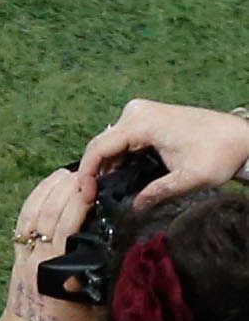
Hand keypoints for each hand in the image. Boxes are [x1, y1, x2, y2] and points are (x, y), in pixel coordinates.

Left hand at [0, 167, 101, 320]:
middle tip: (85, 173)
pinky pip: (23, 220)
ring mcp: (24, 253)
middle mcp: (36, 257)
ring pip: (33, 213)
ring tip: (68, 173)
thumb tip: (131, 261)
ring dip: (49, 190)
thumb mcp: (96, 312)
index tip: (89, 186)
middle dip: (65, 191)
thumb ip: (107, 285)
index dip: (74, 206)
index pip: (63, 229)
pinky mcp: (18, 252)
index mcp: (53, 271)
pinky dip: (34, 200)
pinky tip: (47, 188)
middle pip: (47, 215)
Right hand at [80, 98, 248, 205]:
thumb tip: (133, 208)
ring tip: (102, 191)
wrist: (239, 135)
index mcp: (141, 123)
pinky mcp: (146, 117)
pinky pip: (123, 138)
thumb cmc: (218, 154)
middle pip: (103, 143)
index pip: (100, 146)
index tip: (86, 195)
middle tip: (91, 198)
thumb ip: (158, 192)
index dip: (87, 172)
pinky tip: (119, 177)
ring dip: (107, 165)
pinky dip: (119, 157)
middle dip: (94, 170)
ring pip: (112, 141)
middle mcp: (135, 112)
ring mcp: (140, 112)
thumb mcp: (190, 179)